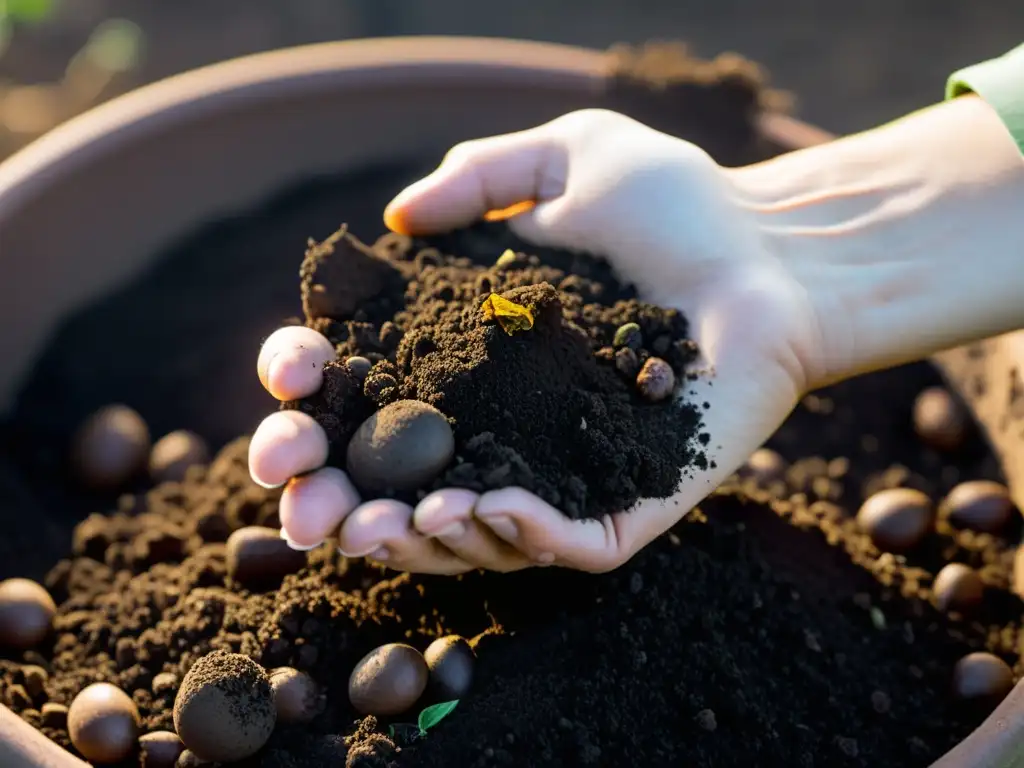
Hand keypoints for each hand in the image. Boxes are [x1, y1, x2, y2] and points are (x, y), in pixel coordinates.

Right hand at [250, 109, 828, 572]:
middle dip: (331, 498)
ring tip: (380, 524)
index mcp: (471, 351)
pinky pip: (568, 543)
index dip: (311, 387)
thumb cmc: (682, 205)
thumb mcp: (567, 160)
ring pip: (468, 531)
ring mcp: (566, 469)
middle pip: (394, 479)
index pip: (366, 384)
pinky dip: (519, 535)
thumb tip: (400, 220)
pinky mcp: (632, 503)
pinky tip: (482, 507)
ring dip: (412, 536)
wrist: (775, 253)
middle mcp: (505, 421)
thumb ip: (480, 176)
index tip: (294, 372)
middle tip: (297, 503)